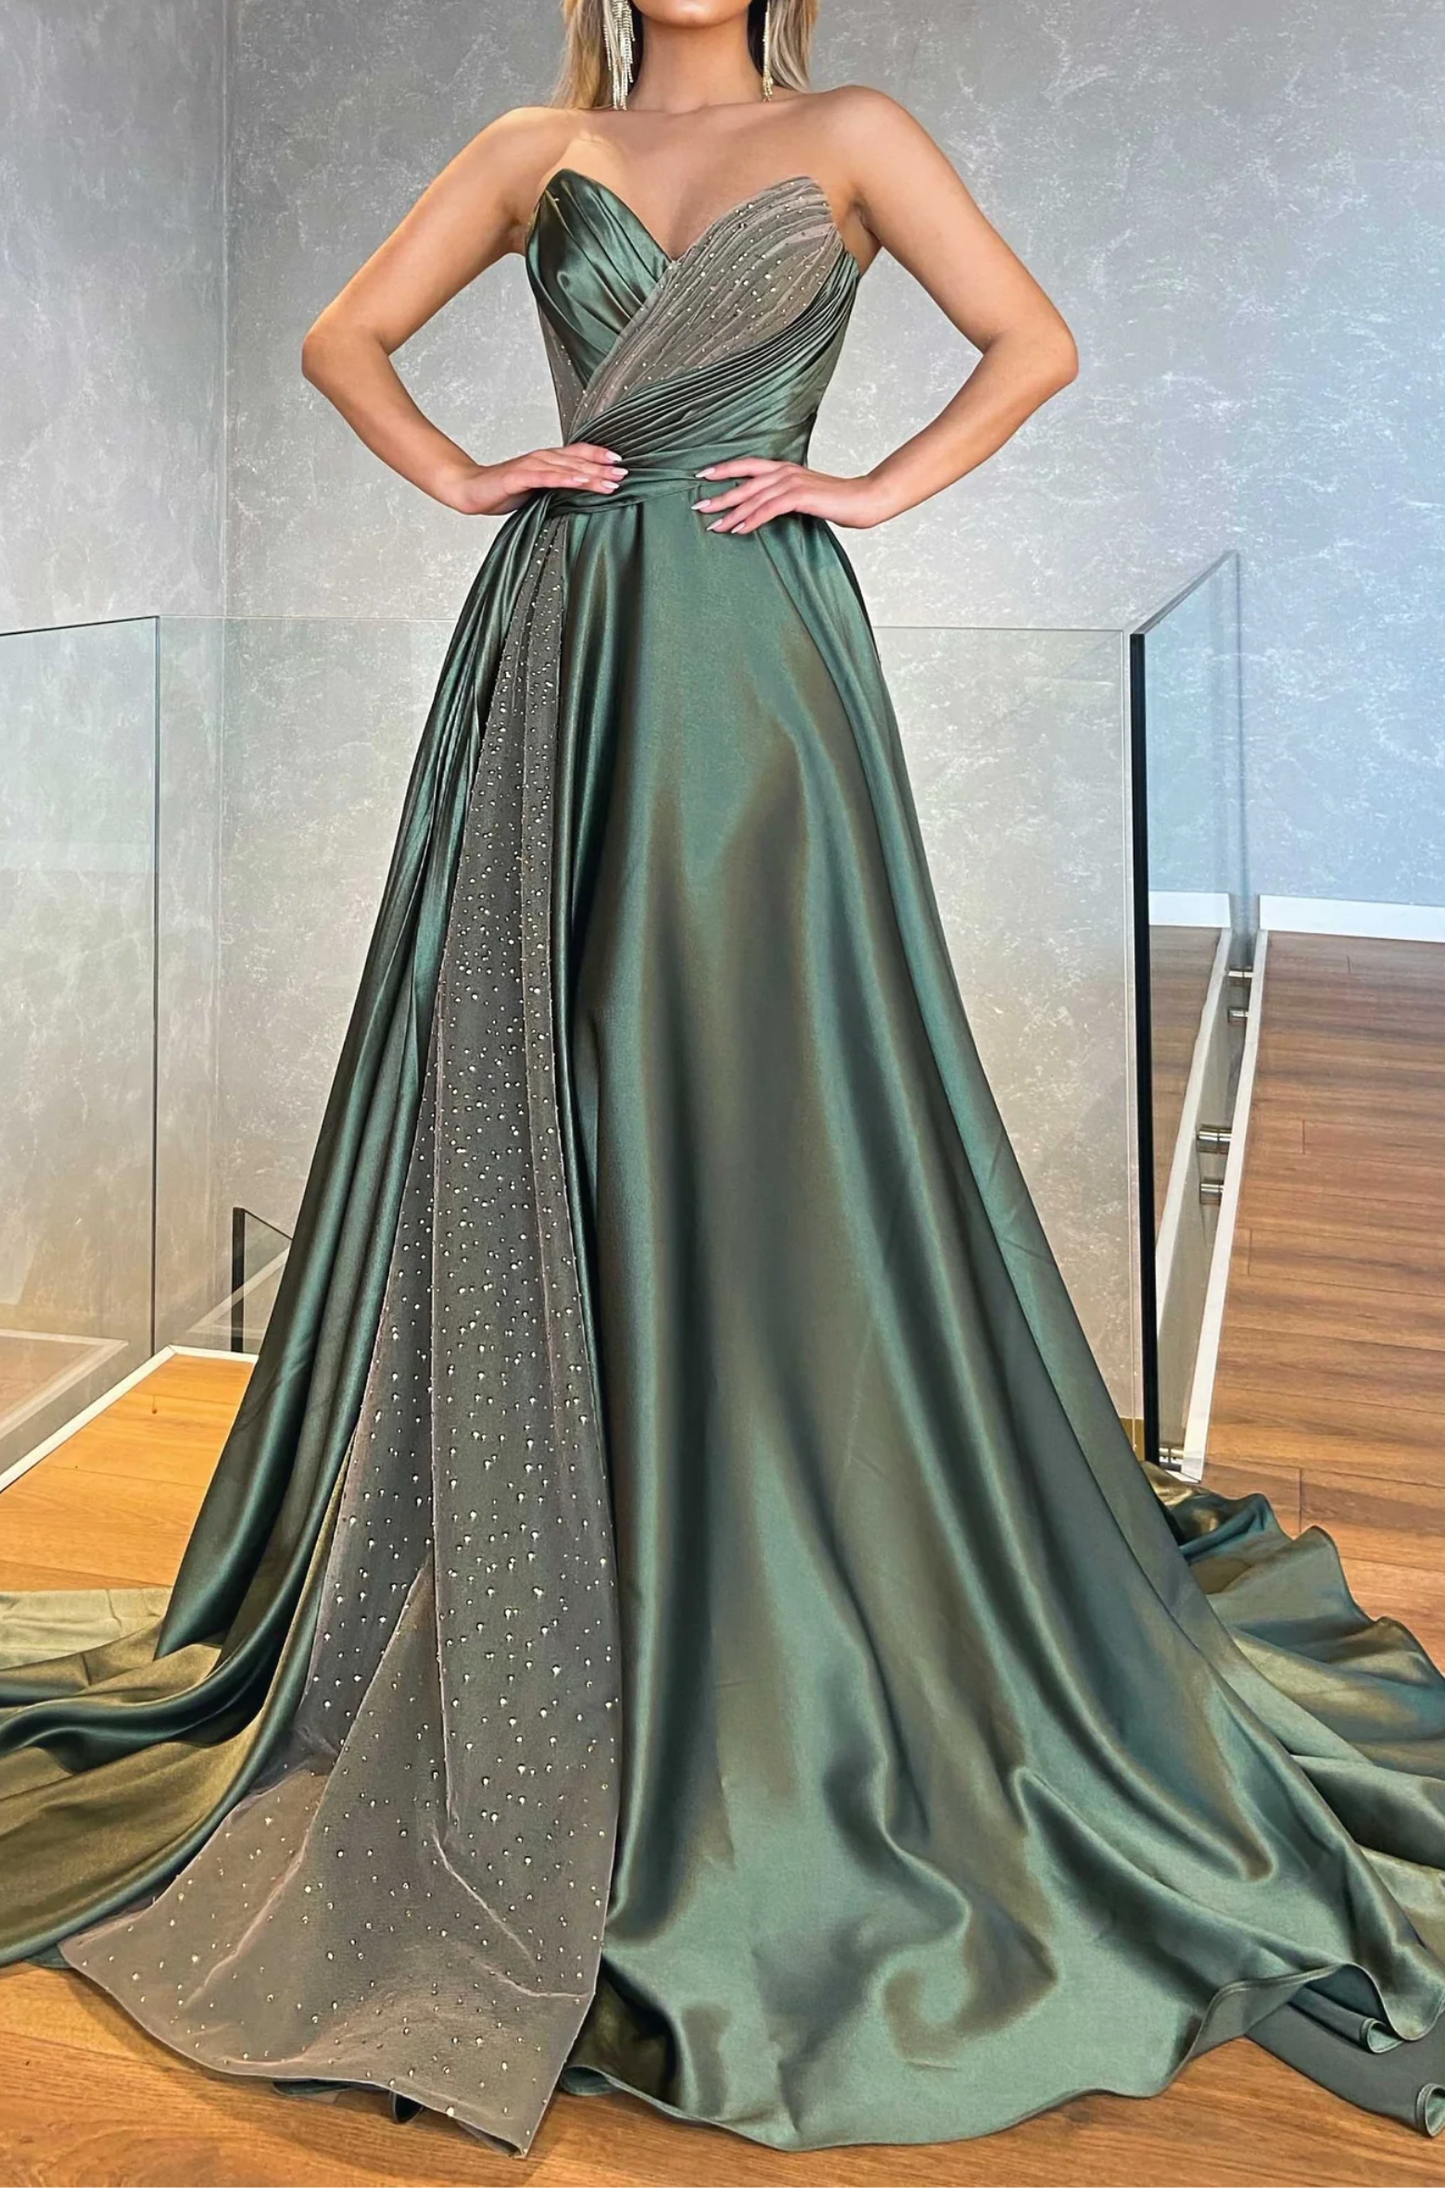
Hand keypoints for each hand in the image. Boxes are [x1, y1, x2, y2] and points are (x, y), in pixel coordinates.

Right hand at [435, 443, 626, 514]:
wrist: (471, 491)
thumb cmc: (503, 492)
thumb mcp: (537, 491)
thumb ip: (557, 490)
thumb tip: (581, 497)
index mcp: (547, 460)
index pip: (578, 454)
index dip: (599, 456)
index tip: (621, 462)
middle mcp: (541, 458)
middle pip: (577, 460)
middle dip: (602, 467)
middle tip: (624, 473)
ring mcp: (530, 465)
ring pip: (566, 468)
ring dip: (589, 474)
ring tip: (610, 482)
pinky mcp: (518, 477)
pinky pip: (546, 477)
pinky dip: (564, 479)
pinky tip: (579, 482)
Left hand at [692, 460, 891, 534]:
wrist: (865, 498)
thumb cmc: (838, 500)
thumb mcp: (806, 496)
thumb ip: (785, 497)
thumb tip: (766, 509)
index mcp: (784, 469)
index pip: (747, 465)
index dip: (724, 468)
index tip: (701, 475)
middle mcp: (785, 472)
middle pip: (744, 481)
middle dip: (720, 495)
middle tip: (699, 507)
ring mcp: (793, 482)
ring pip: (754, 497)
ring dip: (732, 512)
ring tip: (715, 525)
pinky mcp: (801, 496)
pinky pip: (770, 508)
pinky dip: (753, 519)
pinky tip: (740, 530)